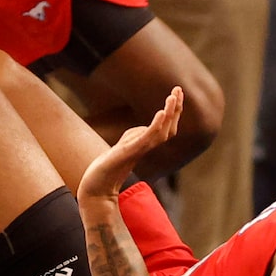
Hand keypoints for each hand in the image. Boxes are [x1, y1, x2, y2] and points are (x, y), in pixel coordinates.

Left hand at [78, 88, 182, 206]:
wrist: (98, 186)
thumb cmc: (110, 166)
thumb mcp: (125, 144)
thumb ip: (137, 134)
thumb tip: (148, 128)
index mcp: (147, 144)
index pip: (167, 126)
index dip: (173, 110)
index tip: (177, 91)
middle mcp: (147, 147)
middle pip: (169, 127)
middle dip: (175, 108)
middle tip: (178, 89)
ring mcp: (140, 150)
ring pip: (162, 131)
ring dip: (169, 113)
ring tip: (173, 97)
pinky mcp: (130, 152)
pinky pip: (147, 138)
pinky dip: (156, 125)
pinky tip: (162, 112)